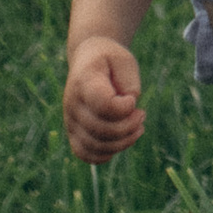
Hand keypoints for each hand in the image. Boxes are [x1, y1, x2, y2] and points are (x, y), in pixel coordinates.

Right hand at [63, 35, 145, 159]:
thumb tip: (129, 109)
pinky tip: (121, 140)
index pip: (104, 106)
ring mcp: (70, 120)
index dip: (125, 108)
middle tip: (141, 114)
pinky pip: (86, 154)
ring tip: (137, 127)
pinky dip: (106, 154)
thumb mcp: (125, 60)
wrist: (87, 59)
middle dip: (129, 127)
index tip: (132, 99)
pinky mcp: (73, 132)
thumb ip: (129, 82)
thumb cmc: (109, 60)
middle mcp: (72, 104)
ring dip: (123, 142)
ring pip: (95, 146)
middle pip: (102, 130)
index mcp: (84, 81)